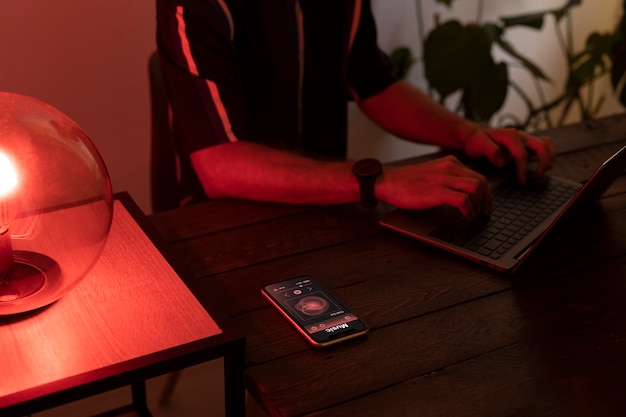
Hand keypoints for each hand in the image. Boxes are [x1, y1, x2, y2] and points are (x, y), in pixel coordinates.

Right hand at [377, 155, 491, 216]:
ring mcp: (444, 179)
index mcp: (449, 163)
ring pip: (476, 187)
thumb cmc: (406, 181)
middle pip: (481, 180)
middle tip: (485, 211)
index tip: (484, 202)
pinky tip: (464, 215)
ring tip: (474, 213)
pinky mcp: (438, 191)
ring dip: (479, 203)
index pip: (476, 175)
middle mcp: (450, 168)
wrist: (388, 181)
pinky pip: (463, 199)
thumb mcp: (432, 173)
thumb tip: (462, 192)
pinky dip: (468, 209)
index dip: (485, 191)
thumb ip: (447, 178)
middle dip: (487, 198)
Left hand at [463, 128, 555, 183]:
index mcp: (509, 136)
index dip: (523, 169)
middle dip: (544, 161)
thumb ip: (490, 151)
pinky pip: (544, 143)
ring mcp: (524, 138)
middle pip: (541, 146)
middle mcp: (520, 135)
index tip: (522, 182)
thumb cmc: (475, 142)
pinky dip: (548, 153)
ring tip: (543, 171)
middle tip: (539, 176)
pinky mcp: (526, 142)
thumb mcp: (478, 144)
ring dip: (549, 157)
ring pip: (546, 143)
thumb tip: (503, 162)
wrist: (474, 135)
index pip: (521, 154)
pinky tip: (542, 164)